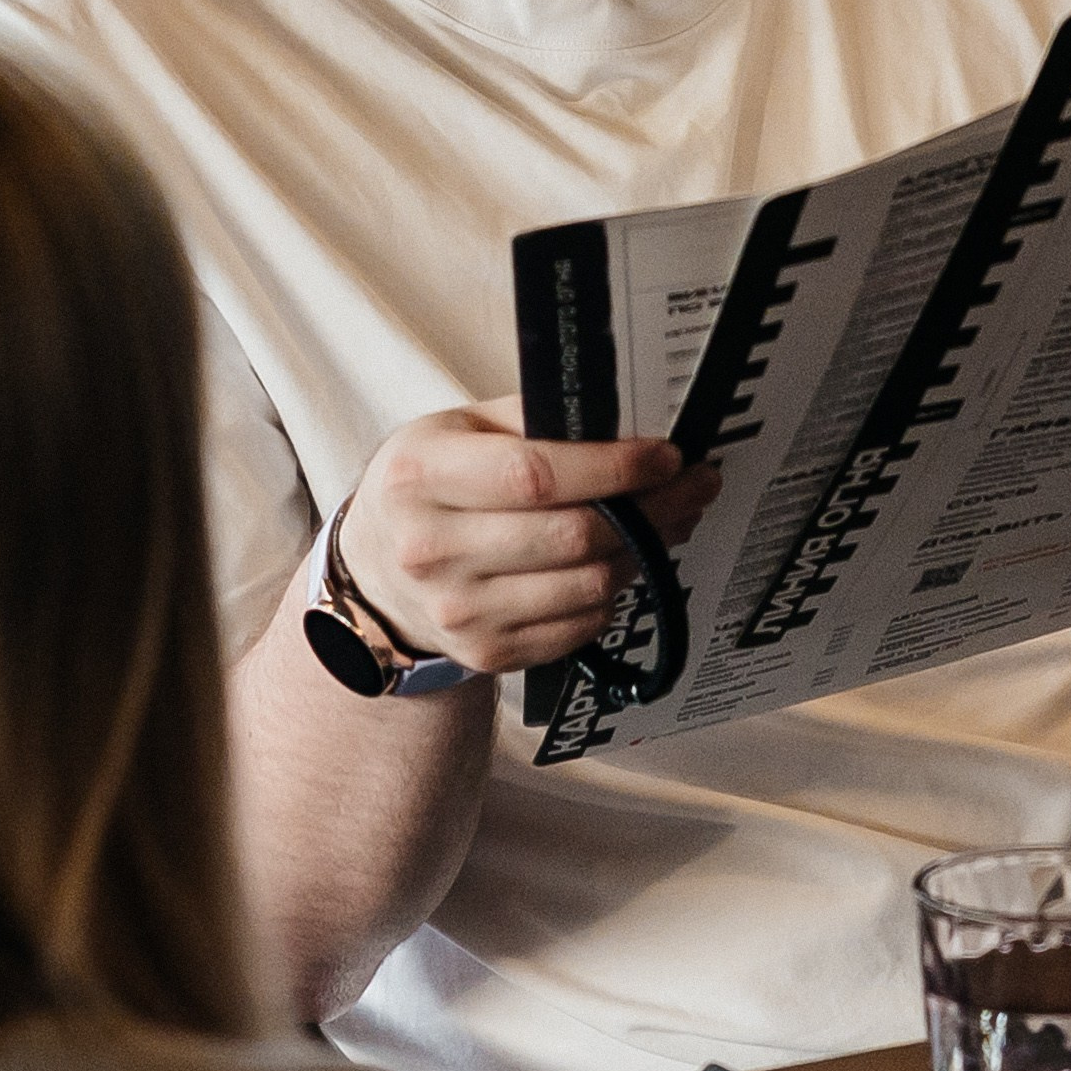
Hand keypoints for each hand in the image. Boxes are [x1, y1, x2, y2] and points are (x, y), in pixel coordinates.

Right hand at [338, 402, 720, 676]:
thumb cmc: (428, 484)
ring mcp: (459, 612)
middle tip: (694, 484)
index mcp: (422, 476)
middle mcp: (433, 550)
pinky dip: (614, 593)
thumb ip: (530, 417)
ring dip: (644, 551)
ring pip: (586, 586)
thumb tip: (623, 419)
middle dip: (651, 509)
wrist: (375, 572)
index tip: (667, 455)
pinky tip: (624, 560)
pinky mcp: (486, 653)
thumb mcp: (458, 428)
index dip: (614, 468)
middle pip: (571, 536)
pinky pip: (578, 626)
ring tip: (669, 518)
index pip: (535, 475)